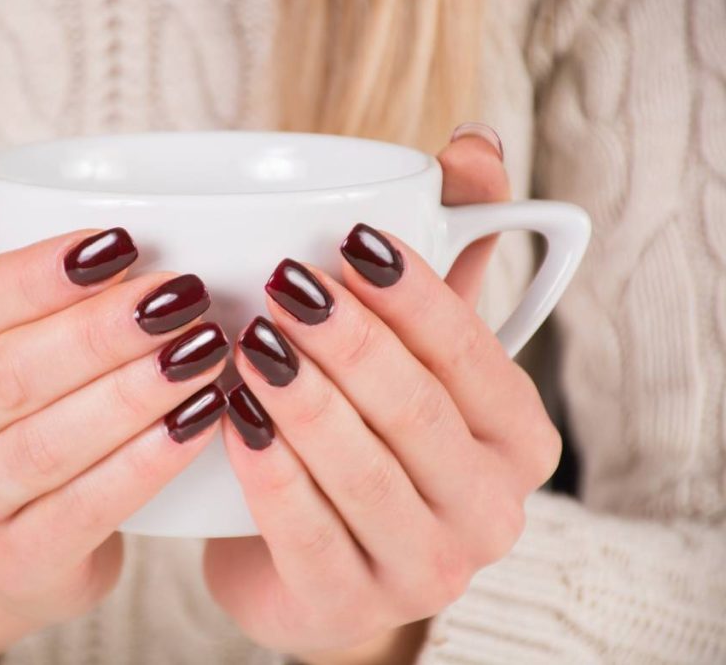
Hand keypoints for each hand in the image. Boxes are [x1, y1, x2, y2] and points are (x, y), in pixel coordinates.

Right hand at [0, 200, 229, 663]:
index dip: (40, 275)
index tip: (122, 243)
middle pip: (11, 375)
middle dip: (105, 332)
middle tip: (183, 296)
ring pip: (51, 443)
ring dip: (137, 392)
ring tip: (205, 350)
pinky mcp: (13, 563)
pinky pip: (87, 508)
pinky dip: (147, 462)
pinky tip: (200, 420)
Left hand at [204, 131, 561, 663]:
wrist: (323, 557)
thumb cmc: (375, 434)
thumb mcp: (418, 347)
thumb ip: (451, 250)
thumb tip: (473, 143)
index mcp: (519, 438)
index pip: (470, 355)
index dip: (412, 294)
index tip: (347, 239)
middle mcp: (491, 510)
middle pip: (414, 411)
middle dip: (347, 340)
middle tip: (283, 282)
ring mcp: (427, 569)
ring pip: (360, 470)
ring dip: (301, 397)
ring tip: (247, 338)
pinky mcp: (352, 607)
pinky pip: (306, 533)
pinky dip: (268, 470)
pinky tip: (230, 417)